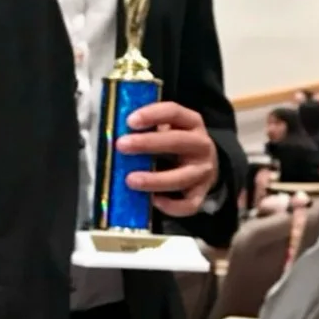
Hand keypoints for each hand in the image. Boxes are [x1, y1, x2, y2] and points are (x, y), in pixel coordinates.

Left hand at [119, 101, 220, 216]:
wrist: (206, 166)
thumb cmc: (176, 145)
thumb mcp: (169, 129)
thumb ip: (148, 129)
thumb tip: (112, 134)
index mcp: (192, 123)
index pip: (174, 112)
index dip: (152, 114)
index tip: (129, 121)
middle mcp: (201, 145)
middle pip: (177, 141)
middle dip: (148, 143)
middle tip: (122, 145)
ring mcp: (203, 171)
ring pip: (182, 177)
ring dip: (155, 179)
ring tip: (130, 181)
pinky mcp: (201, 193)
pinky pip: (189, 204)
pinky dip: (171, 206)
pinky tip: (154, 201)